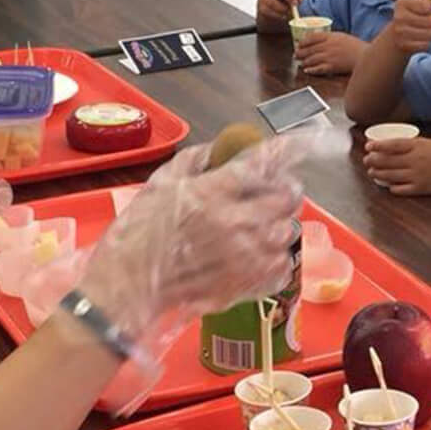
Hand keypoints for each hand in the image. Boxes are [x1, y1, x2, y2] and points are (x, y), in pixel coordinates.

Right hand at [77, 138, 304, 348]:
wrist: (127, 287)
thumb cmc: (137, 234)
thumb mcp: (160, 185)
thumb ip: (194, 161)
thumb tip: (220, 148)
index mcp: (213, 193)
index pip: (263, 163)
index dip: (287, 150)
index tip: (303, 141)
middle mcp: (237, 223)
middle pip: (287, 198)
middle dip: (285, 189)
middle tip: (275, 191)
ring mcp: (246, 257)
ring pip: (288, 232)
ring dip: (280, 224)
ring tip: (263, 225)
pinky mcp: (248, 285)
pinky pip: (282, 267)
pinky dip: (277, 259)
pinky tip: (259, 255)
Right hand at [256, 0, 302, 26]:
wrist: (271, 10)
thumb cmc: (284, 2)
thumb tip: (301, 4)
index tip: (301, 0)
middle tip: (295, 4)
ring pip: (272, 1)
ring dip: (282, 8)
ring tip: (289, 12)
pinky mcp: (261, 7)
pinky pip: (268, 11)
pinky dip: (277, 15)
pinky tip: (283, 16)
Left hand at [295, 29, 364, 76]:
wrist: (364, 56)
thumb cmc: (356, 47)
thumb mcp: (343, 37)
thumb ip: (332, 38)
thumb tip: (322, 40)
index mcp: (331, 36)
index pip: (312, 37)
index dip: (303, 41)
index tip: (299, 44)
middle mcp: (328, 46)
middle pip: (309, 49)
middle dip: (301, 52)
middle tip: (296, 55)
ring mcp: (329, 56)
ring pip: (312, 59)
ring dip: (304, 61)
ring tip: (301, 63)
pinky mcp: (332, 67)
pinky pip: (318, 68)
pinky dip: (311, 69)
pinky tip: (307, 70)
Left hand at [364, 135, 430, 196]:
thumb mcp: (430, 142)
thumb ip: (413, 144)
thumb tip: (394, 145)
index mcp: (418, 147)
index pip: (392, 145)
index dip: (377, 146)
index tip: (368, 146)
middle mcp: (415, 161)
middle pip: (387, 161)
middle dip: (373, 160)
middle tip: (366, 159)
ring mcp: (417, 176)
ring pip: (390, 175)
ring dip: (378, 173)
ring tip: (372, 171)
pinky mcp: (420, 189)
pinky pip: (400, 189)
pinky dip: (391, 187)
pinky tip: (387, 185)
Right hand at [389, 0, 430, 56]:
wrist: (396, 32)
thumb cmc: (411, 12)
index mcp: (402, 2)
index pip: (427, 5)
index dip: (430, 8)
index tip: (426, 9)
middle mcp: (399, 16)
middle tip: (425, 20)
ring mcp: (400, 32)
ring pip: (429, 34)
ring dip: (430, 32)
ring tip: (423, 29)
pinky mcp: (404, 45)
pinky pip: (425, 44)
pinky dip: (426, 42)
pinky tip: (419, 38)